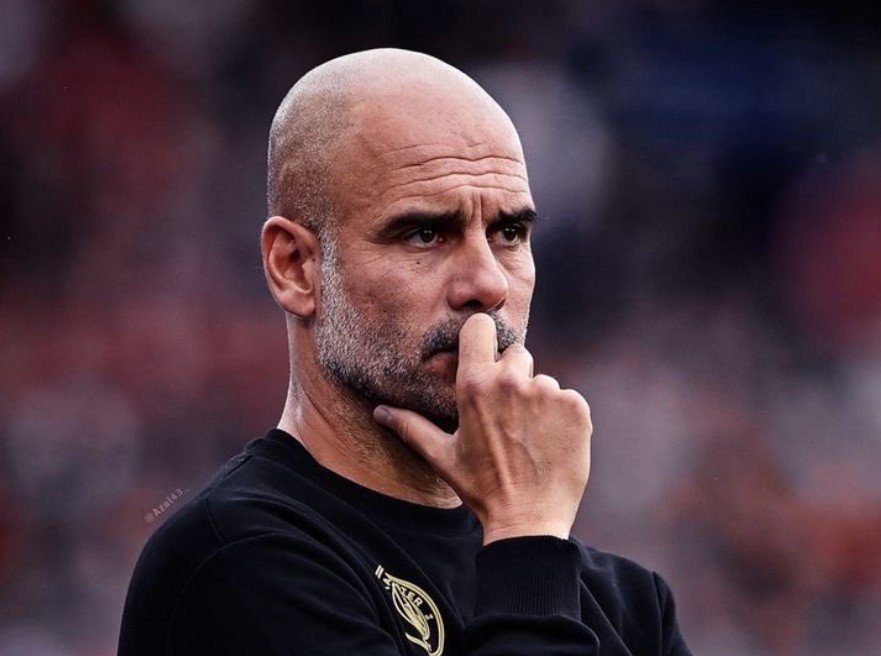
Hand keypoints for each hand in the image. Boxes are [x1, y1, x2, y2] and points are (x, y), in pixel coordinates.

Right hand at [374, 313, 592, 543]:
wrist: (529, 521)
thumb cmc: (481, 488)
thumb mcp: (442, 456)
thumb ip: (410, 427)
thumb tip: (379, 411)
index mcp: (475, 385)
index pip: (480, 327)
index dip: (482, 338)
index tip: (484, 355)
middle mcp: (512, 382)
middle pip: (517, 354)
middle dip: (512, 376)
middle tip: (508, 416)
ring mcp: (548, 392)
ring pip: (543, 380)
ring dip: (538, 401)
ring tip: (530, 438)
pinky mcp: (576, 407)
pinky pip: (568, 398)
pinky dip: (563, 416)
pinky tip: (551, 443)